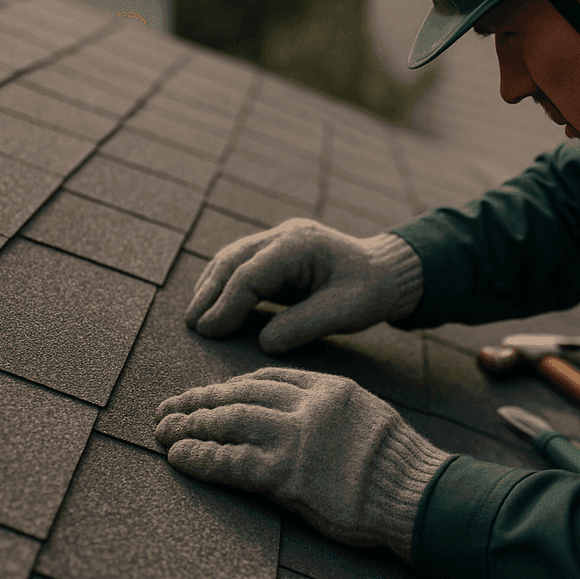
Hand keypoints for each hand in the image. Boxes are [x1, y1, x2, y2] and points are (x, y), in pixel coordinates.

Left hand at [155, 366, 450, 562]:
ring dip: (190, 426)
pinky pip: (231, 462)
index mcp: (328, 388)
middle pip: (239, 395)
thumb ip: (330, 409)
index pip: (267, 378)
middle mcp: (308, 406)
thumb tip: (302, 414)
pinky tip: (178, 456)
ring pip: (229, 421)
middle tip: (169, 407)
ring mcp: (295, 439)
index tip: (209, 393)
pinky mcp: (286, 475)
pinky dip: (200, 458)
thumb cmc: (396, 463)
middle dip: (199, 401)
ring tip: (163, 429)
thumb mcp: (367, 415)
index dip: (231, 386)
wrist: (413, 492)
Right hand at [184, 218, 422, 353]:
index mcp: (300, 244)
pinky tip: (214, 304)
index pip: (250, 274)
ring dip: (211, 286)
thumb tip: (263, 343)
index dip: (226, 304)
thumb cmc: (370, 291)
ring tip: (196, 318)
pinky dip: (224, 283)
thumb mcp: (345, 313)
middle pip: (233, 260)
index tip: (209, 332)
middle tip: (192, 326)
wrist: (387, 271)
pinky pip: (242, 263)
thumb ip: (303, 326)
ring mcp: (280, 239)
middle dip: (209, 293)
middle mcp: (285, 235)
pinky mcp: (277, 251)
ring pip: (232, 258)